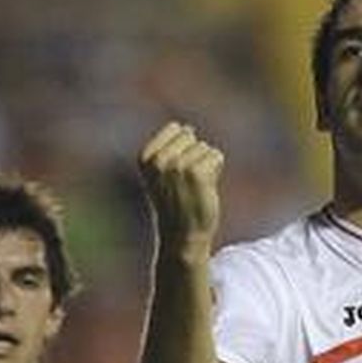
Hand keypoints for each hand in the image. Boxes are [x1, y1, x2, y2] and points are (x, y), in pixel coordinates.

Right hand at [139, 121, 224, 259]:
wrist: (182, 235)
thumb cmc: (174, 203)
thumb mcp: (160, 174)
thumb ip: (168, 149)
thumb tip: (187, 127)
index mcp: (146, 157)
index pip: (176, 129)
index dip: (183, 148)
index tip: (175, 173)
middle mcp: (159, 160)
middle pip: (191, 135)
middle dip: (194, 155)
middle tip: (187, 182)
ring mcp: (178, 165)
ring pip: (204, 147)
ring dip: (205, 165)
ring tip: (195, 186)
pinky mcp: (197, 173)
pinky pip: (216, 156)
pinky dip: (216, 170)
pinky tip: (205, 187)